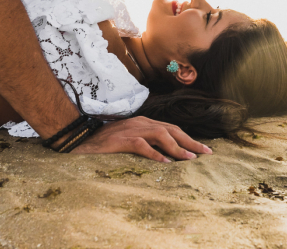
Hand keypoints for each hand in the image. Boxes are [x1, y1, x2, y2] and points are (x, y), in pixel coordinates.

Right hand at [71, 116, 212, 161]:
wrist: (80, 142)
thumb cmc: (106, 146)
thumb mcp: (129, 142)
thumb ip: (147, 144)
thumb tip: (168, 156)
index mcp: (143, 122)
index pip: (172, 128)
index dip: (188, 138)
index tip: (204, 149)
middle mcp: (140, 122)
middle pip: (171, 129)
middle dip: (190, 141)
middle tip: (206, 153)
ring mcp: (130, 130)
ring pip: (160, 135)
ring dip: (177, 147)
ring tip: (189, 158)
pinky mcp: (120, 140)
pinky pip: (142, 145)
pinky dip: (155, 154)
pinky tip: (166, 163)